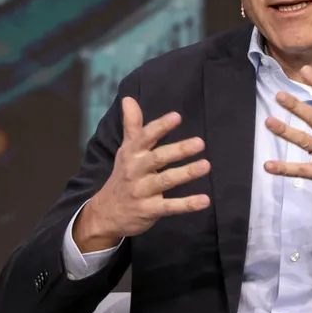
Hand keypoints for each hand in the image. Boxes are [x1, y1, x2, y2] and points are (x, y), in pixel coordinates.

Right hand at [73, 97, 210, 251]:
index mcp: (132, 154)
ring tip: (206, 165)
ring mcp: (142, 191)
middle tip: (200, 142)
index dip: (161, 127)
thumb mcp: (126, 151)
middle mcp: (135, 171)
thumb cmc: (123, 176)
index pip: (145, 136)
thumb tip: (128, 98)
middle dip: (179, 150)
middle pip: (158, 158)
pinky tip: (205, 200)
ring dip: (187, 173)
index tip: (177, 117)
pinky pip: (170, 207)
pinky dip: (188, 204)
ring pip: (166, 180)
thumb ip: (132, 126)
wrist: (105, 214)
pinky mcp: (149, 210)